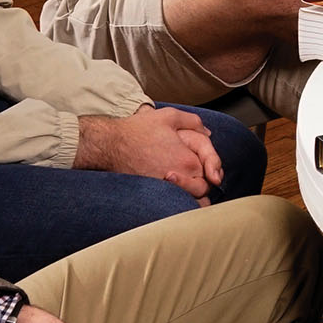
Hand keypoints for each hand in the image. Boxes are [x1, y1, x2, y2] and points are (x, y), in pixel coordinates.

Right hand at [76, 107, 224, 196]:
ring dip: (191, 198)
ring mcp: (165, 191)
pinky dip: (176, 204)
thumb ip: (194, 122)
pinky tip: (173, 196)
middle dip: (202, 185)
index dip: (212, 171)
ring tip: (187, 190)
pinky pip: (172, 207)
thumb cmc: (137, 130)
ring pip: (189, 203)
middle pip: (202, 191)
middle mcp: (179, 180)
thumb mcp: (169, 116)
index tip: (210, 172)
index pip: (211, 174)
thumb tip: (208, 132)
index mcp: (188, 162)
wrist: (110, 145)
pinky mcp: (152, 197)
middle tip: (197, 177)